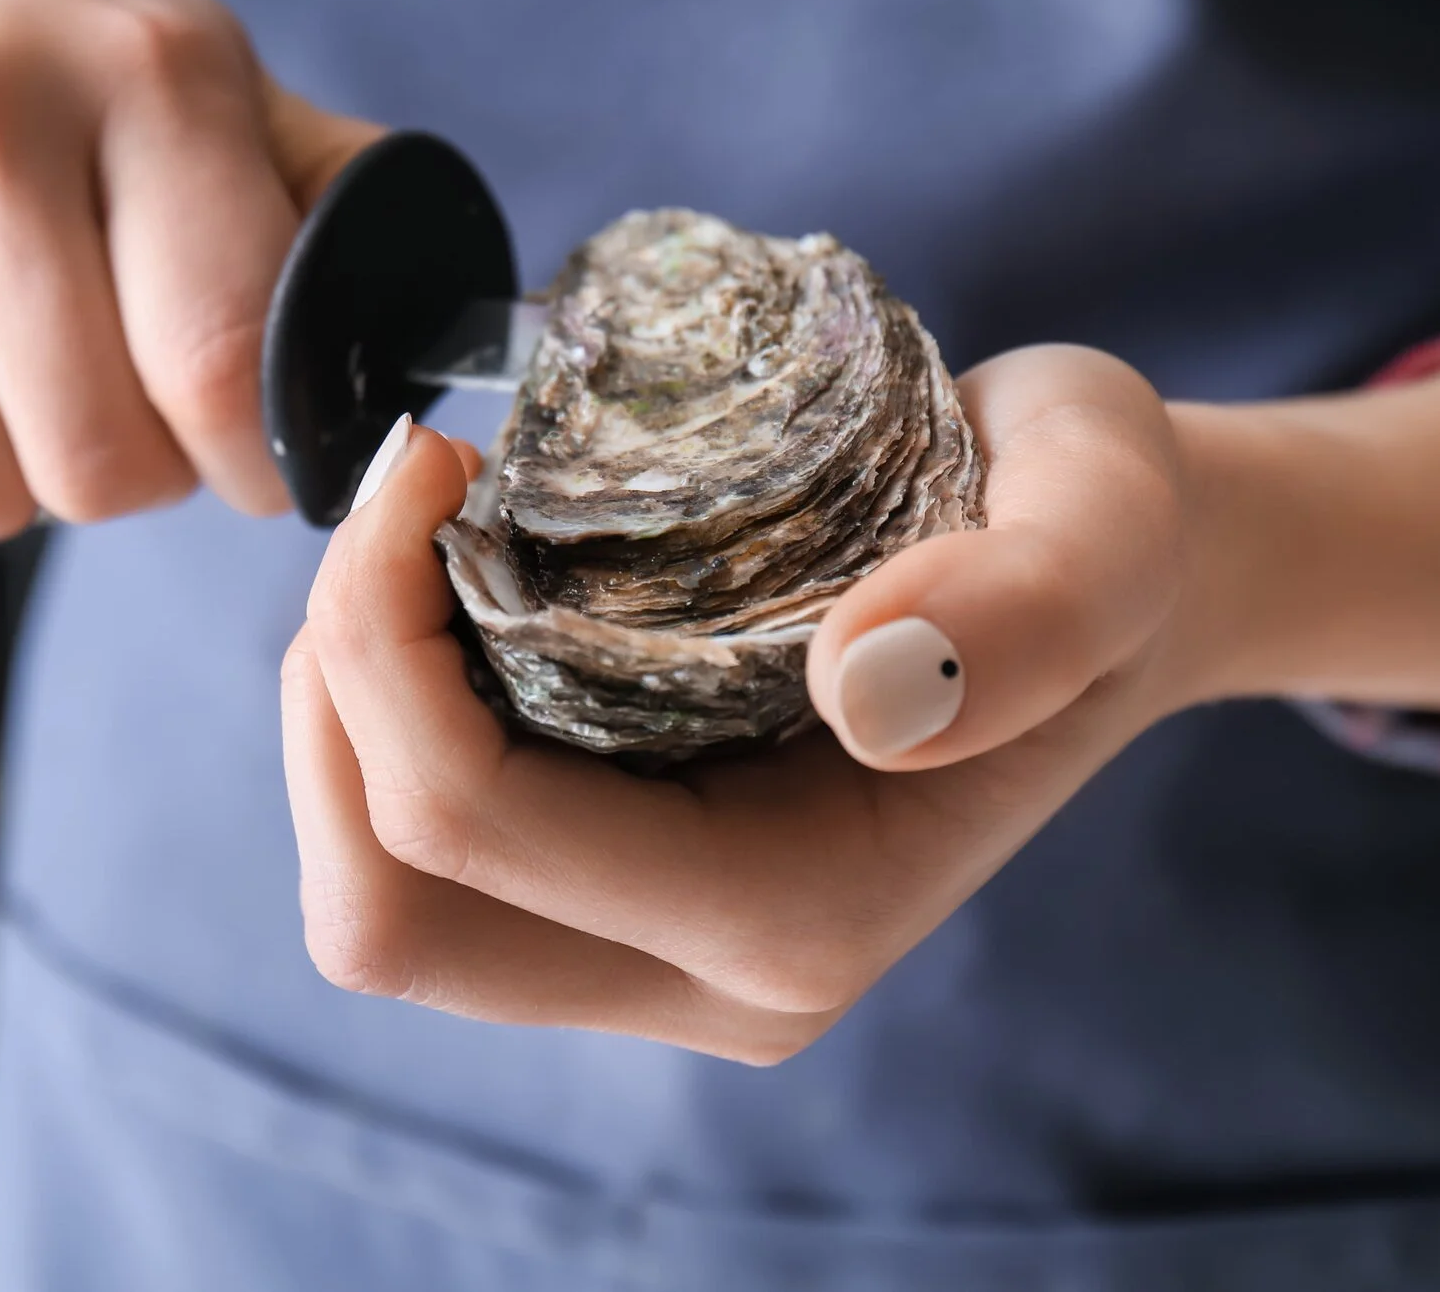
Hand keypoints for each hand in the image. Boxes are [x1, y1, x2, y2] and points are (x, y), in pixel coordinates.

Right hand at [0, 0, 378, 537]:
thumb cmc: (42, 50)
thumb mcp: (204, 73)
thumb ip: (328, 196)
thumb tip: (445, 335)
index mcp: (150, 71)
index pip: (226, 361)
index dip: (255, 462)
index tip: (254, 460)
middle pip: (96, 460)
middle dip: (130, 475)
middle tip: (120, 404)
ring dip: (5, 475)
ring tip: (8, 374)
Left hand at [283, 346, 1190, 1062]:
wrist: (1104, 567)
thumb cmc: (1097, 521)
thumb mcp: (1106, 517)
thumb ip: (1032, 605)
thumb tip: (862, 681)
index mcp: (799, 917)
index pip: (473, 828)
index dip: (381, 643)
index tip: (432, 461)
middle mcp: (715, 978)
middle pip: (387, 916)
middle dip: (333, 703)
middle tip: (405, 511)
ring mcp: (662, 957)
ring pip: (384, 903)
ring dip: (345, 717)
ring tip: (417, 545)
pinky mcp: (626, 904)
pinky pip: (429, 859)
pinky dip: (390, 724)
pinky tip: (457, 591)